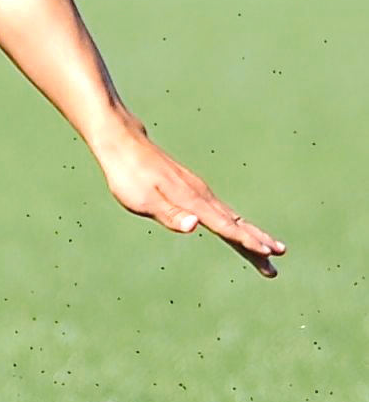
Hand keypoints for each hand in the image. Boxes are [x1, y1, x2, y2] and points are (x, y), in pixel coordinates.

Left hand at [93, 126, 284, 276]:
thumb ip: (169, 214)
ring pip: (232, 216)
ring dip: (252, 233)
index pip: (224, 225)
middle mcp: (201, 195)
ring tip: (271, 249)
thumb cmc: (128, 175)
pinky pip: (221, 210)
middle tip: (279, 258)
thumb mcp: (141, 199)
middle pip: (236, 223)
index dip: (246, 241)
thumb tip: (194, 226)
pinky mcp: (192, 188)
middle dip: (258, 242)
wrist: (122, 142)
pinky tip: (238, 228)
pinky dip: (236, 222)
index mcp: (192, 201)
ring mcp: (198, 190)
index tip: (268, 254)